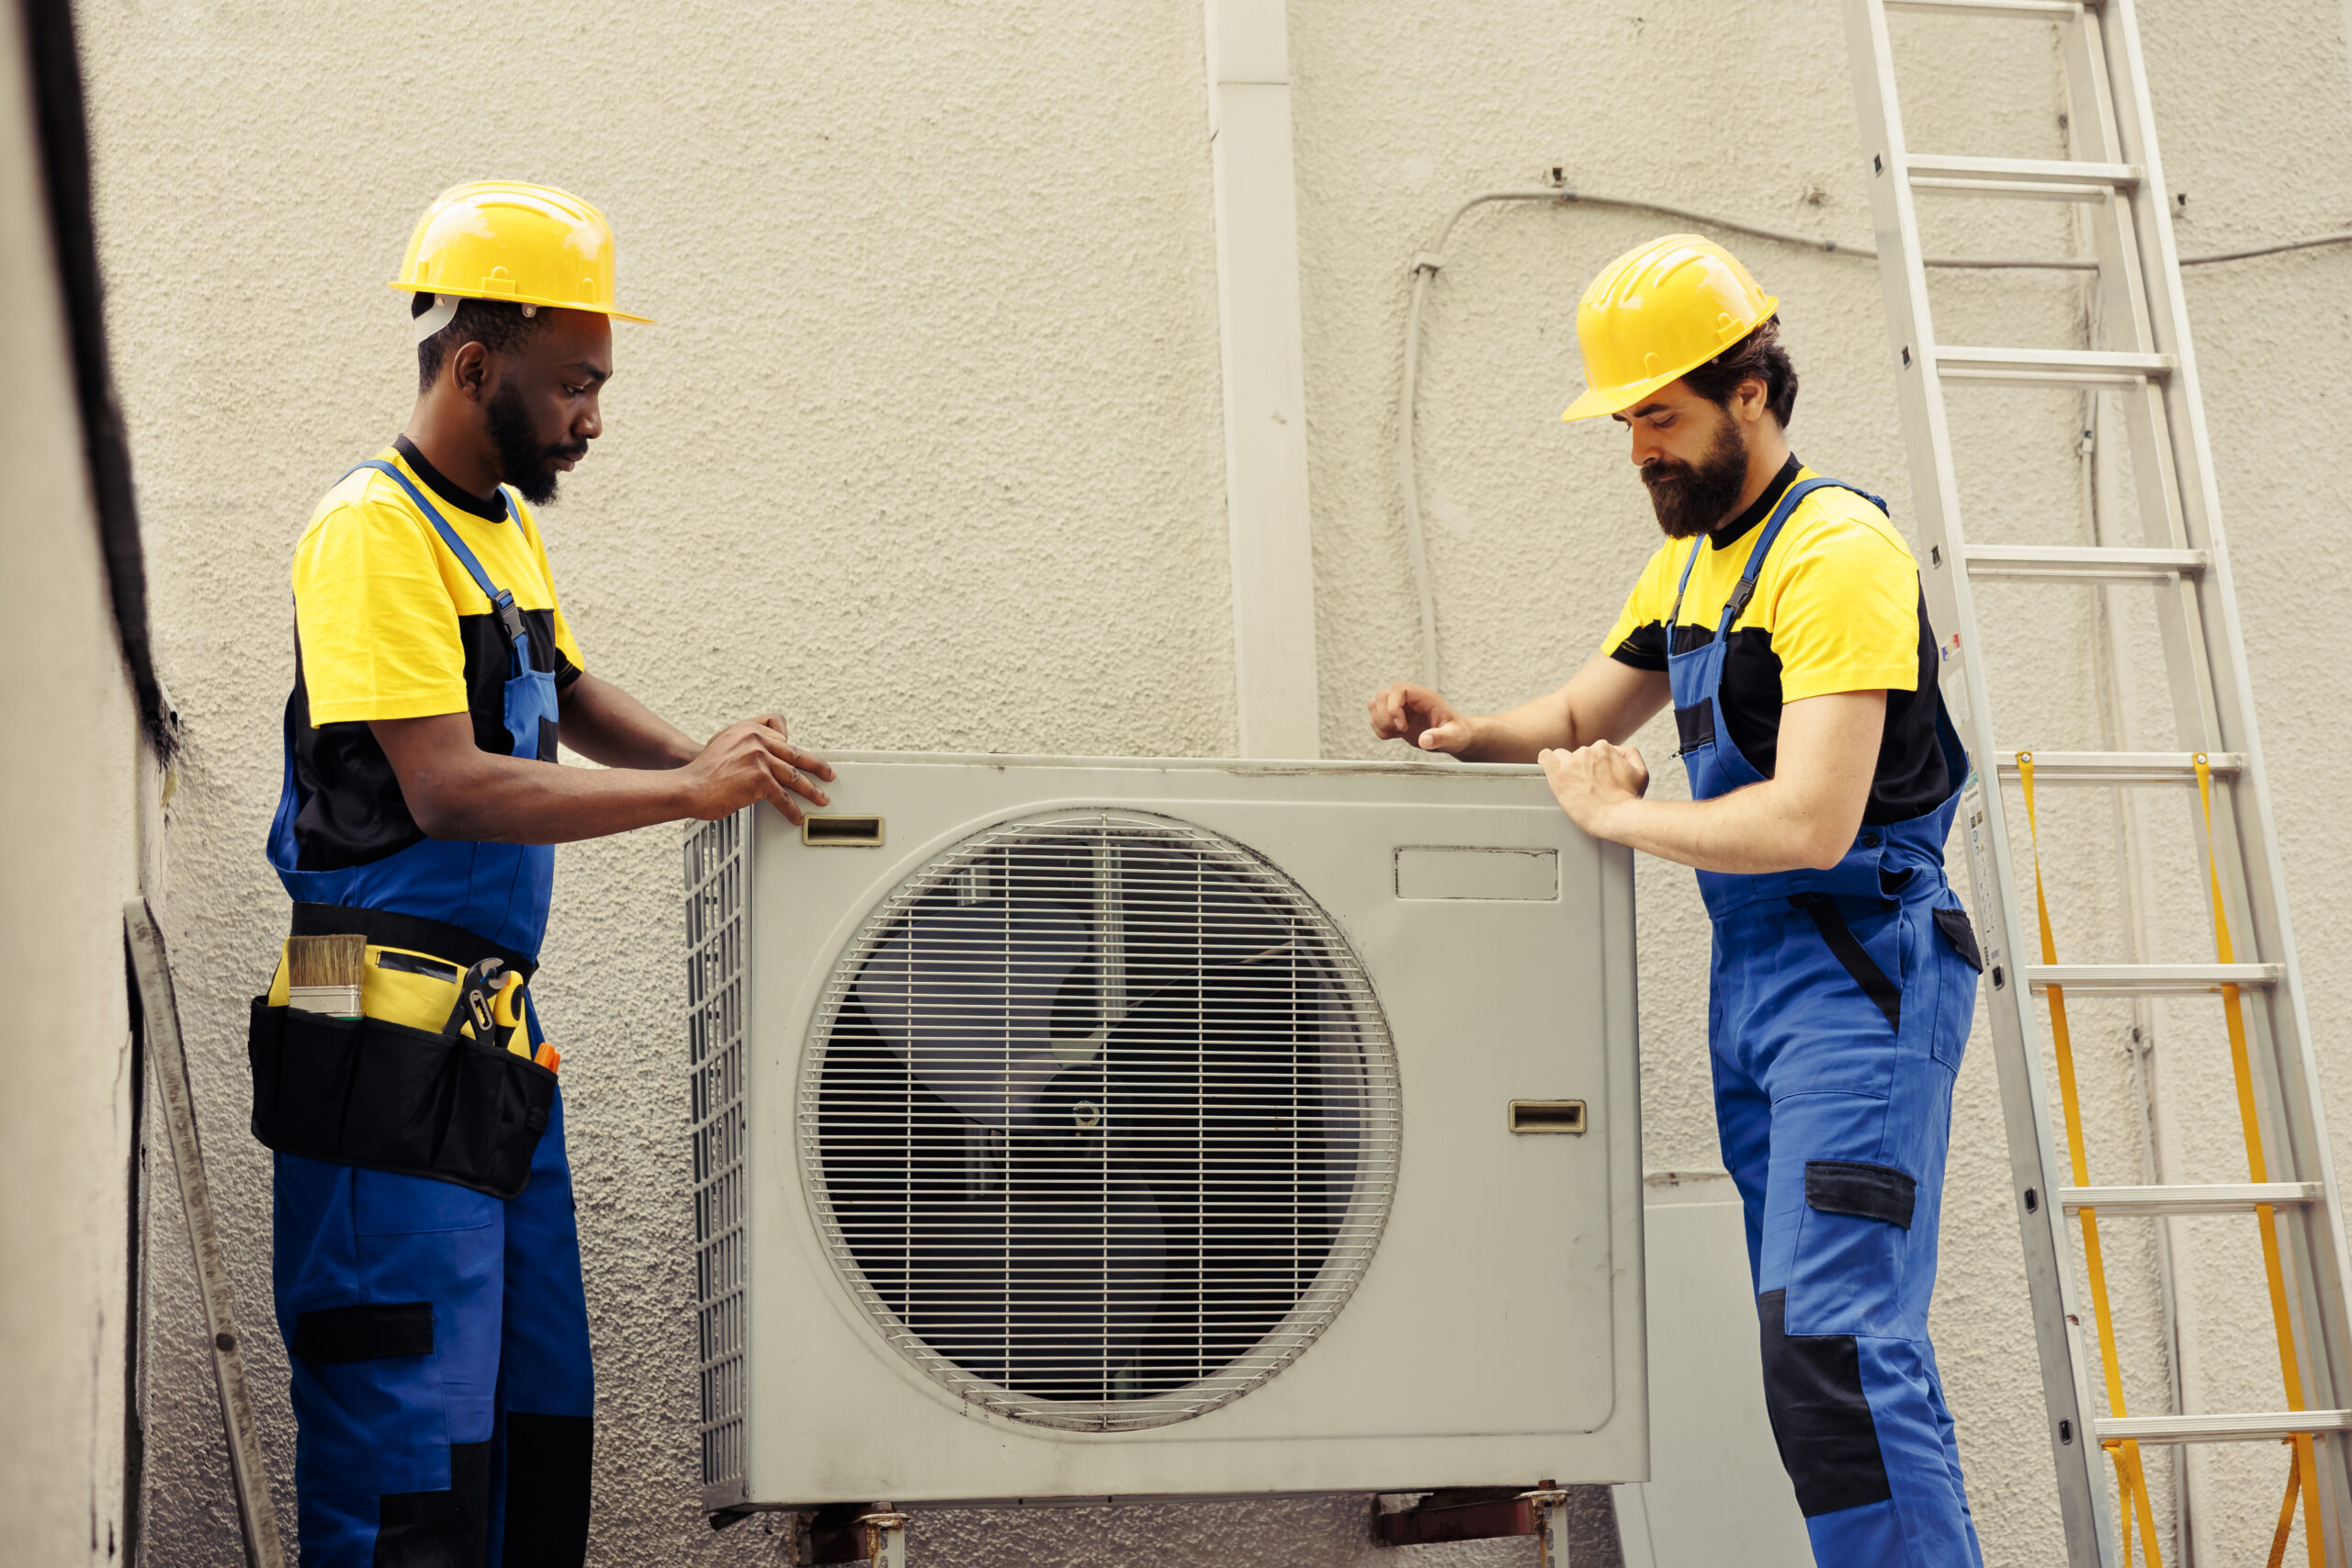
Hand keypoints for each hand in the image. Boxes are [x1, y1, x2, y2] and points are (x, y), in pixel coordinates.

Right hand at [678, 715, 835, 824]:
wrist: (688, 786)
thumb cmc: (704, 771)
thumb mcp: (723, 742)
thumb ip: (744, 742)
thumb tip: (765, 752)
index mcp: (748, 728)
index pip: (780, 728)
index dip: (789, 744)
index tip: (800, 755)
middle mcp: (756, 739)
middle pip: (795, 752)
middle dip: (816, 766)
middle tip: (828, 774)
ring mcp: (759, 758)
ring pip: (794, 776)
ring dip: (811, 791)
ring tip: (821, 799)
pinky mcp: (759, 779)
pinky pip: (783, 796)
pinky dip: (792, 809)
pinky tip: (797, 816)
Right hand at [1366, 681, 1477, 755]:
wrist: (1456, 738)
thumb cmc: (1458, 733)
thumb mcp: (1454, 737)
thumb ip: (1440, 738)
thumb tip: (1425, 740)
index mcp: (1424, 697)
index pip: (1398, 688)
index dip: (1393, 706)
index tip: (1402, 725)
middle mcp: (1410, 699)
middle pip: (1382, 695)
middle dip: (1385, 717)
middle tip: (1402, 731)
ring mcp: (1401, 707)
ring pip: (1375, 704)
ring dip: (1380, 722)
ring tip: (1398, 733)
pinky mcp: (1395, 718)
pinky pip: (1375, 717)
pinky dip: (1379, 730)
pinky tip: (1395, 736)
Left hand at [1538, 740, 1649, 838]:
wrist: (1617, 817)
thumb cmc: (1628, 799)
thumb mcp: (1640, 771)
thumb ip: (1630, 754)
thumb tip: (1618, 751)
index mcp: (1603, 748)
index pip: (1591, 750)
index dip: (1592, 765)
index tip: (1594, 777)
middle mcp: (1586, 752)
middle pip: (1575, 754)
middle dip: (1579, 767)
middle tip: (1585, 785)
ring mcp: (1570, 764)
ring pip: (1559, 757)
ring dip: (1563, 767)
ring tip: (1570, 784)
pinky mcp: (1558, 777)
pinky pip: (1545, 758)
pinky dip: (1546, 762)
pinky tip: (1549, 768)